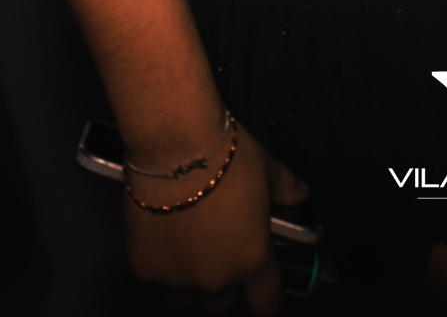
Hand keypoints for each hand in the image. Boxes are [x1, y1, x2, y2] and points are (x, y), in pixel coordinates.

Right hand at [123, 122, 309, 313]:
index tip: (260, 288)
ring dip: (191, 285)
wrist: (174, 146)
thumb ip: (287, 190)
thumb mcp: (267, 170)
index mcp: (252, 261)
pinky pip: (157, 280)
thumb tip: (300, 194)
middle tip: (221, 255)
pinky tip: (164, 237)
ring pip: (186, 301)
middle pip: (222, 305)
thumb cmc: (223, 156)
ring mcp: (178, 279)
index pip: (266, 304)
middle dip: (224, 286)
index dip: (265, 297)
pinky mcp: (146, 269)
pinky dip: (161, 266)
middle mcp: (216, 279)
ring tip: (191, 252)